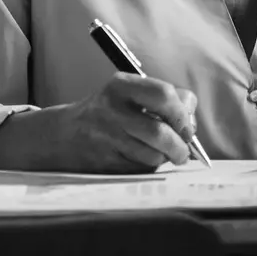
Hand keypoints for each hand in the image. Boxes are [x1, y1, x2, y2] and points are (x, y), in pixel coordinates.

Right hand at [0, 75, 199, 174]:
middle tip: (183, 151)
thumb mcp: (130, 92)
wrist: (64, 134)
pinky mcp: (104, 163)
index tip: (188, 127)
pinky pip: (140, 169)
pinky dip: (148, 167)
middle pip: (159, 132)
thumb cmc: (108, 111)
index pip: (163, 94)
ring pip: (152, 155)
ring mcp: (106, 138)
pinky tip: (141, 159)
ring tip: (162, 154)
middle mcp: (111, 110)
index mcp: (121, 85)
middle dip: (179, 146)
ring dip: (164, 158)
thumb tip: (191, 119)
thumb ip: (164, 99)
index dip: (182, 113)